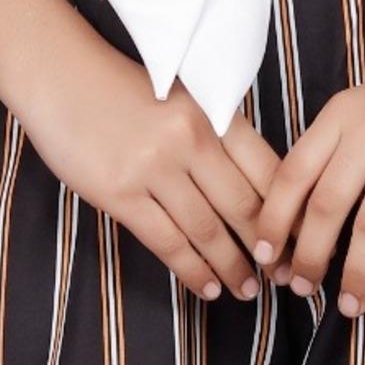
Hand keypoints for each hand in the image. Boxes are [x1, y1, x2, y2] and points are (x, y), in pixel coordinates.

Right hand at [19, 15, 284, 305]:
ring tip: (247, 290)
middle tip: (283, 277)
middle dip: (267, 249)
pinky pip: (167, 241)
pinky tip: (207, 287)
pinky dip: (192, 269)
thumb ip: (218, 135)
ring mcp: (154, 166)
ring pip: (208, 229)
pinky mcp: (120, 192)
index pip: (267, 169)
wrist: (62, 74)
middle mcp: (191, 137)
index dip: (289, 211)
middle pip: (244, 205)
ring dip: (232, 267)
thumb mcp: (184, 98)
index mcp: (213, 111)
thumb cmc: (125, 86)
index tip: (301, 239)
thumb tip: (258, 189)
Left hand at [249, 27, 364, 316]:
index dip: (274, 219)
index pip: (294, 172)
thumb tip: (301, 216)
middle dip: (309, 256)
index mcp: (341, 113)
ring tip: (349, 305)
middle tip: (302, 290)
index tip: (265, 257)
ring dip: (356, 271)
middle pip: (327, 203)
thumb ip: (337, 148)